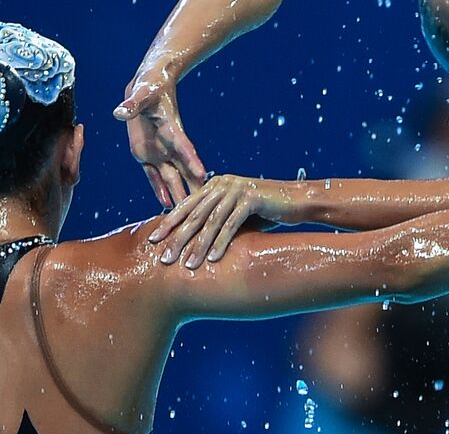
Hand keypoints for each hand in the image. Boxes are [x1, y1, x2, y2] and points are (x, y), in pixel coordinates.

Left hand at [114, 71, 208, 207]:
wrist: (149, 84)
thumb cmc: (150, 84)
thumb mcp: (142, 93)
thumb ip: (132, 104)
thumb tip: (120, 112)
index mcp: (171, 129)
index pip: (185, 147)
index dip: (193, 162)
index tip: (205, 176)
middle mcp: (168, 144)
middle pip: (184, 170)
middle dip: (193, 188)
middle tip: (205, 209)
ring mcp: (159, 151)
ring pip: (171, 178)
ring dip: (178, 195)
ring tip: (187, 219)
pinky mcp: (146, 154)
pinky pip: (154, 176)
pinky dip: (160, 190)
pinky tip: (166, 205)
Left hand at [149, 174, 292, 266]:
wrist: (297, 201)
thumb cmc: (266, 211)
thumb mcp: (236, 213)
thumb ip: (216, 219)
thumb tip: (191, 242)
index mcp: (215, 184)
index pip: (186, 205)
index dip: (168, 224)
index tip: (151, 241)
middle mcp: (223, 183)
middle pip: (194, 214)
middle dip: (177, 238)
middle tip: (164, 259)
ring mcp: (237, 189)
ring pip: (210, 221)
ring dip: (198, 245)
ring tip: (187, 265)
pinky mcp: (251, 198)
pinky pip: (231, 224)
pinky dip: (221, 243)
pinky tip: (213, 259)